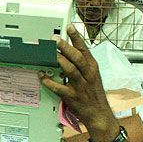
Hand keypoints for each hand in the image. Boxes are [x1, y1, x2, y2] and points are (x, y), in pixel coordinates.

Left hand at [39, 24, 116, 141]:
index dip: (77, 37)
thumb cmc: (94, 94)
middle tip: (55, 39)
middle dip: (66, 47)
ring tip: (50, 53)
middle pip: (78, 58)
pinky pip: (60, 88)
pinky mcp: (73, 97)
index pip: (85, 49)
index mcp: (93, 68)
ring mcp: (81, 86)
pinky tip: (42, 76)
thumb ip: (81, 63)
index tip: (69, 27)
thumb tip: (67, 50)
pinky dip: (50, 82)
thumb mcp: (92, 75)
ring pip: (71, 70)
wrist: (100, 115)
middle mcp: (88, 75)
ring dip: (60, 61)